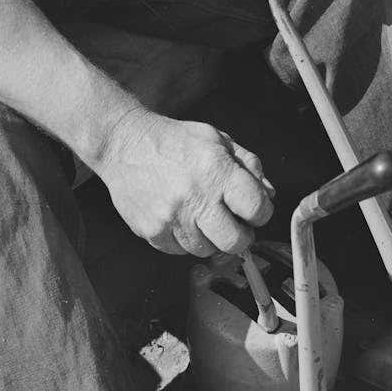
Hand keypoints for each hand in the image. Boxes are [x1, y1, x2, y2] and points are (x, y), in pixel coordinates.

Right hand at [96, 109, 273, 255]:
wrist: (123, 144)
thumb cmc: (171, 141)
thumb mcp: (217, 139)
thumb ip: (248, 165)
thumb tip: (268, 194)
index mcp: (216, 171)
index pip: (257, 210)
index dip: (261, 213)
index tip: (254, 211)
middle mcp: (195, 197)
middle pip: (235, 241)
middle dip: (241, 236)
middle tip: (235, 225)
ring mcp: (172, 218)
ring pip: (207, 250)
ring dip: (211, 238)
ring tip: (201, 216)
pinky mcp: (152, 231)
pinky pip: (180, 251)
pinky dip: (185, 240)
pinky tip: (180, 218)